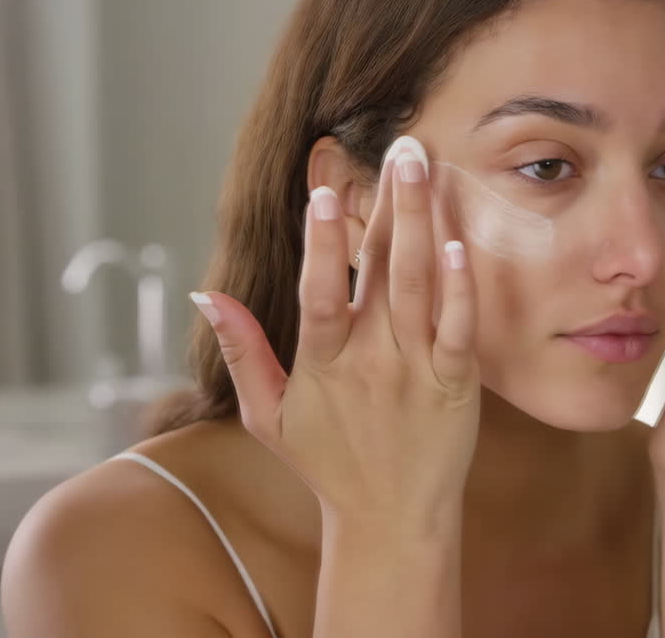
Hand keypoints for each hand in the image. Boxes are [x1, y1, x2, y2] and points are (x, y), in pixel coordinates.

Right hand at [191, 139, 480, 532]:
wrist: (392, 520)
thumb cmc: (330, 465)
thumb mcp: (269, 415)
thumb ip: (242, 352)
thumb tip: (203, 295)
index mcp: (323, 364)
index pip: (320, 294)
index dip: (321, 243)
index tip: (322, 191)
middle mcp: (371, 361)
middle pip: (380, 272)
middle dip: (387, 203)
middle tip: (399, 145)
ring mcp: (417, 370)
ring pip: (421, 286)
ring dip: (423, 222)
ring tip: (425, 167)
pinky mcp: (457, 384)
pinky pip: (461, 329)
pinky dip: (461, 287)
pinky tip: (459, 242)